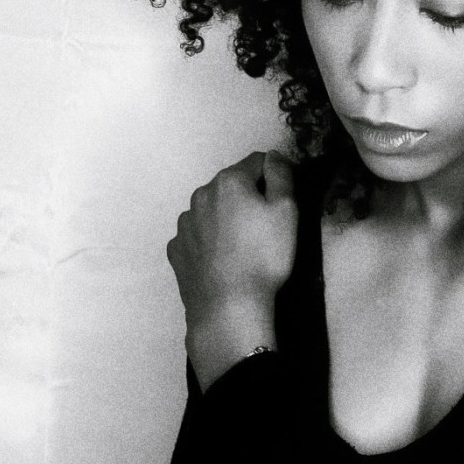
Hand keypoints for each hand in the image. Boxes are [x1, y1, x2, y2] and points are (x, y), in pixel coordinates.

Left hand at [166, 150, 297, 389]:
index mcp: (229, 181)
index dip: (274, 176)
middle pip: (232, 184)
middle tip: (264, 226)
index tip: (282, 201)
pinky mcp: (176, 250)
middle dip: (247, 196)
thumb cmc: (264, 255)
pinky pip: (197, 234)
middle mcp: (200, 195)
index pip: (257, 161)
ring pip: (212, 208)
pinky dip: (209, 239)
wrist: (228, 307)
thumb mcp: (286, 210)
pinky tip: (221, 259)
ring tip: (241, 246)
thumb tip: (272, 156)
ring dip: (226, 216)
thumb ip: (281, 174)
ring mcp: (184, 224)